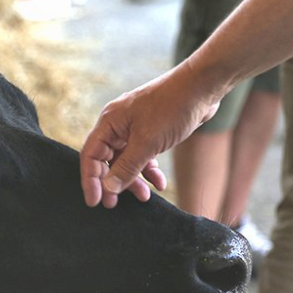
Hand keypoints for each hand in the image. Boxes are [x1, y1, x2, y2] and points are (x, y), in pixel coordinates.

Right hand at [80, 61, 222, 207]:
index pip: (90, 156)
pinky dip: (149, 170)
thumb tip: (108, 189)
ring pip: (125, 160)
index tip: (95, 202)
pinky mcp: (150, 132)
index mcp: (109, 122)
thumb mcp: (147, 143)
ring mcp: (134, 128)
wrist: (202, 88)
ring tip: (145, 197)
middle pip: (106, 160)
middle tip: (115, 205)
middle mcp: (118, 125)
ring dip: (133, 180)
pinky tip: (159, 183)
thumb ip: (126, 168)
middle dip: (113, 183)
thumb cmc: (172, 107)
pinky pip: (142, 156)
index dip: (90, 180)